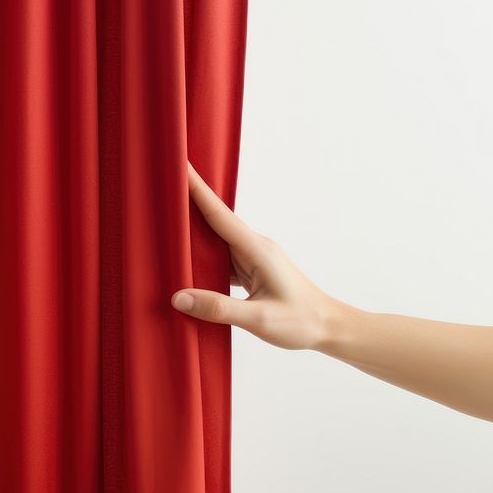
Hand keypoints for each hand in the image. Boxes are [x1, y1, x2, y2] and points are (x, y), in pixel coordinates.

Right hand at [172, 163, 341, 349]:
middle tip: (163, 184)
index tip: (180, 165)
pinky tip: (187, 260)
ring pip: (216, 239)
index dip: (196, 189)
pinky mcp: (252, 272)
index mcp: (257, 250)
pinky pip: (222, 257)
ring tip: (167, 218)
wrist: (329, 328)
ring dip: (194, 229)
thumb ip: (218, 308)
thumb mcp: (258, 318)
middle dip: (189, 200)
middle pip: (214, 219)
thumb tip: (179, 297)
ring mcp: (253, 259)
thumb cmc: (301, 322)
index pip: (219, 214)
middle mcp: (255, 248)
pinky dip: (203, 256)